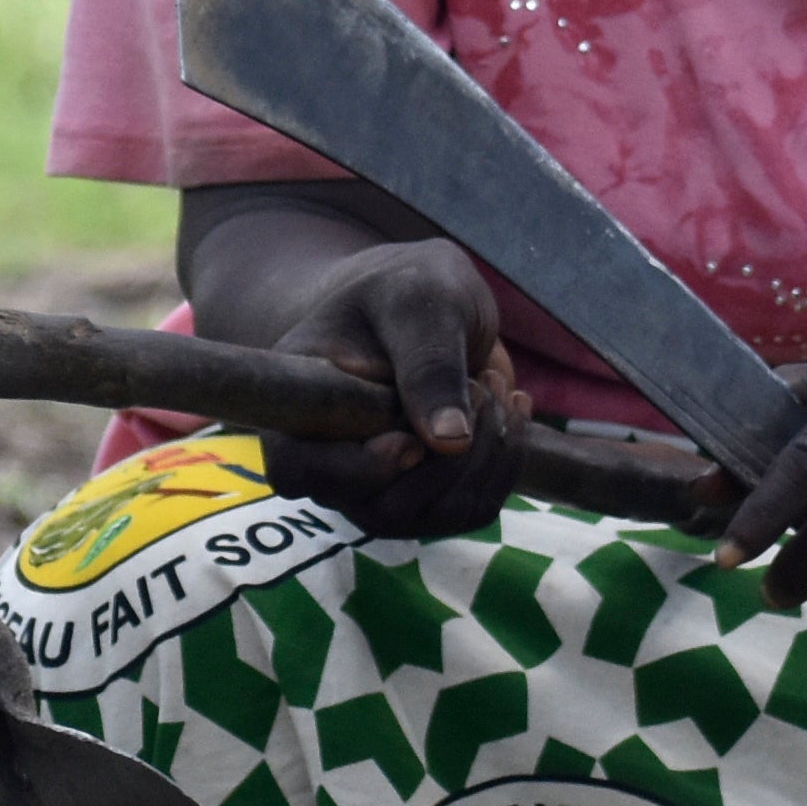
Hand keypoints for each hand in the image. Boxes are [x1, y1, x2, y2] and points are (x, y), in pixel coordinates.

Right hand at [250, 239, 533, 539]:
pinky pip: (470, 510)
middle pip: (379, 508)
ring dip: (484, 457)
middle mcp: (332, 458)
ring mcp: (379, 485)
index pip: (296, 470)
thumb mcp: (418, 301)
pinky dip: (505, 462)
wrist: (431, 302)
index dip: (351, 471)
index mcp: (300, 405)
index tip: (408, 443)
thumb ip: (428, 362)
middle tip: (480, 385)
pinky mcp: (428, 494)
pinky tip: (509, 407)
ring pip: (432, 517)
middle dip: (447, 461)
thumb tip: (448, 441)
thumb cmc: (406, 288)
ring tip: (494, 383)